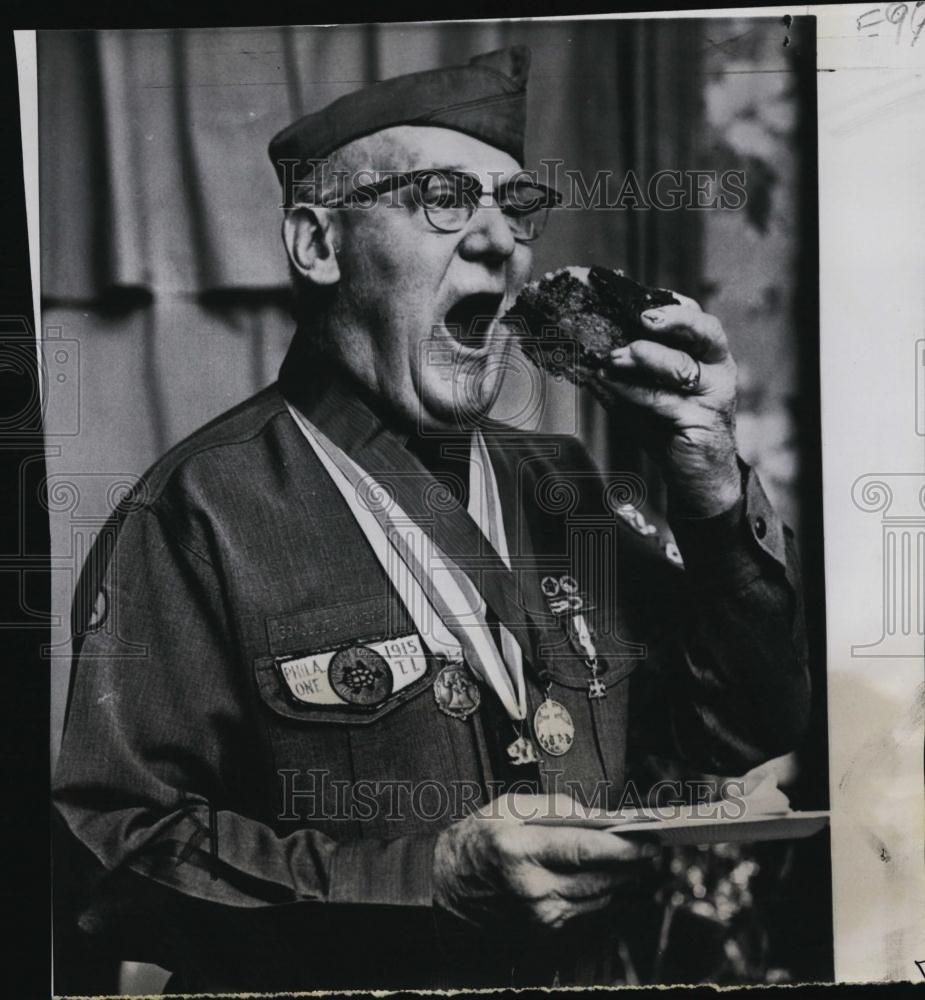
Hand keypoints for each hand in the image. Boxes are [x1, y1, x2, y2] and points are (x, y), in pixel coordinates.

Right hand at [432, 793, 656, 932]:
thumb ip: (555, 808)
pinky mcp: (542, 932)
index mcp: (518, 850)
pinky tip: (608, 881)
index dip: (621, 847)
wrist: (446, 886)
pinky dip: (601, 896)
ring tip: (636, 864)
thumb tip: (597, 816)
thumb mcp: (508, 807)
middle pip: (599, 879)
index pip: (583, 849)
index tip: (647, 841)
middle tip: (653, 850)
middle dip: (631, 866)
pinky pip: (586, 913)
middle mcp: (530, 888)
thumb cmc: (477, 840)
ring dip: (622, 883)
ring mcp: (537, 916)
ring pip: (598, 899)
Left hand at [589, 293, 740, 516]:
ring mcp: (714, 397)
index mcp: (709, 356)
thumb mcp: (646, 392)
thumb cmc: (672, 428)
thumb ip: (624, 371)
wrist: (696, 477)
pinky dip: (632, 391)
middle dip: (674, 321)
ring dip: (643, 359)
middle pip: (707, 332)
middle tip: (641, 320)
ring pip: (681, 367)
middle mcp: (719, 370)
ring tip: (612, 358)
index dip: (675, 307)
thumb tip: (583, 352)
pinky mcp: (701, 423)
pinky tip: (609, 383)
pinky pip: (663, 401)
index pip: (699, 320)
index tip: (644, 304)